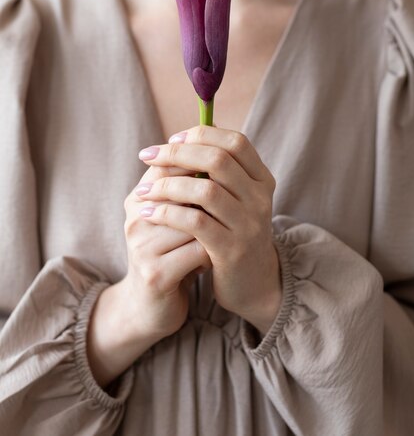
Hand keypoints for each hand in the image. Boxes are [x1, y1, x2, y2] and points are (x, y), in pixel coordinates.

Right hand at [123, 163, 211, 340]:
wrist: (149, 307)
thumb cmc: (169, 254)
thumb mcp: (173, 218)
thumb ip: (186, 188)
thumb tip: (220, 151)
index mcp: (139, 199)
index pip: (169, 165)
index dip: (200, 162)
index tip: (228, 169)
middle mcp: (136, 218)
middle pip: (182, 189)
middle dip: (212, 194)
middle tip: (233, 199)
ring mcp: (143, 247)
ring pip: (195, 220)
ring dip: (216, 225)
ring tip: (224, 231)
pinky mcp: (156, 274)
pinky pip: (198, 251)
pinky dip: (212, 252)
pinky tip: (215, 256)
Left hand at [137, 125, 281, 335]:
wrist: (252, 285)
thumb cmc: (233, 233)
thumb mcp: (234, 199)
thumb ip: (217, 171)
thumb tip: (184, 136)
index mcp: (262, 179)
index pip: (236, 142)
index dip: (202, 135)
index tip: (172, 139)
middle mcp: (260, 198)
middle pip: (218, 160)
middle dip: (177, 154)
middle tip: (148, 155)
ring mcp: (248, 225)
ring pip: (205, 190)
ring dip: (167, 185)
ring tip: (143, 189)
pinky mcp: (231, 250)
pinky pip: (195, 223)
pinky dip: (167, 213)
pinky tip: (148, 213)